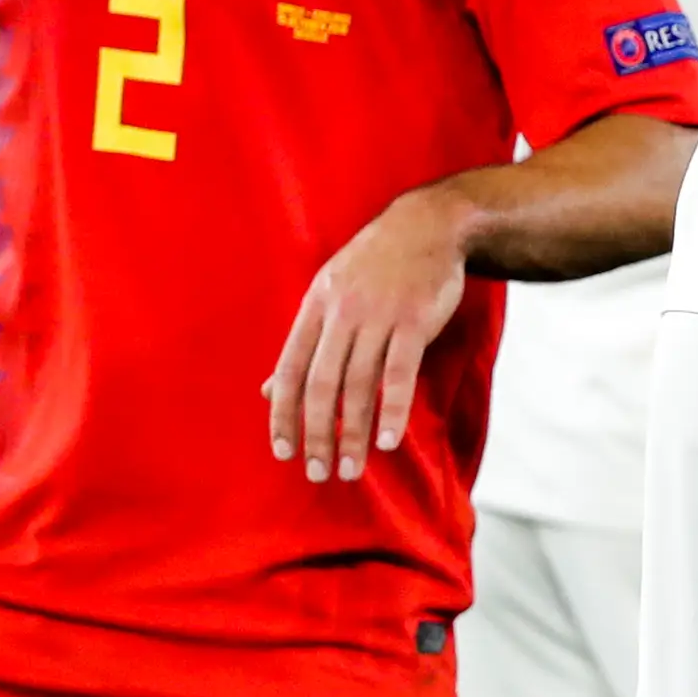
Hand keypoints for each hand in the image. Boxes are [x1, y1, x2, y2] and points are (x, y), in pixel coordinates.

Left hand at [268, 190, 471, 483]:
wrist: (429, 223)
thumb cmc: (377, 263)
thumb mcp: (329, 292)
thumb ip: (305, 342)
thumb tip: (269, 390)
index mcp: (316, 306)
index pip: (290, 370)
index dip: (283, 414)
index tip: (284, 452)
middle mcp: (342, 313)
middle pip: (320, 384)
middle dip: (317, 434)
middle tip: (319, 473)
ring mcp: (379, 315)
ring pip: (358, 384)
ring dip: (354, 433)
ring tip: (353, 469)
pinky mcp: (414, 320)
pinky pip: (400, 372)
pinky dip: (393, 408)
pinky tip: (388, 440)